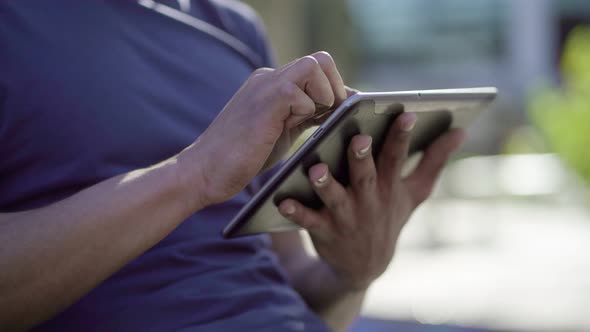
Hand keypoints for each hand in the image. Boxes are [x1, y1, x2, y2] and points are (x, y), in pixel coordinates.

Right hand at [179, 52, 346, 207]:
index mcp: (273, 84)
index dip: (335, 89)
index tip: (341, 113)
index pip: (316, 71)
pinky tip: (292, 127)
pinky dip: (307, 110)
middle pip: (319, 60)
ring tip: (316, 120)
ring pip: (313, 66)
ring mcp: (265, 86)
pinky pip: (300, 92)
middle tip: (333, 115)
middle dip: (335, 86)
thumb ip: (305, 115)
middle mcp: (269, 78)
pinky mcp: (264, 101)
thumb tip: (339, 109)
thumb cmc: (243, 157)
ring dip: (324, 94)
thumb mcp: (283, 130)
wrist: (204, 171)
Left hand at [278, 114, 465, 290]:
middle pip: (366, 175)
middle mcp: (370, 199)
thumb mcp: (416, 192)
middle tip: (358, 138)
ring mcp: (347, 217)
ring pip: (335, 198)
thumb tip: (462, 131)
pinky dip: (296, 213)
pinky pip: (308, 222)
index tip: (406, 113)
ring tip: (315, 169)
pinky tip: (282, 202)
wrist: (365, 266)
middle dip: (362, 158)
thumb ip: (435, 160)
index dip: (403, 136)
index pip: (398, 157)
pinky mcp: (325, 231)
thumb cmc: (390, 217)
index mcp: (390, 185)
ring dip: (326, 185)